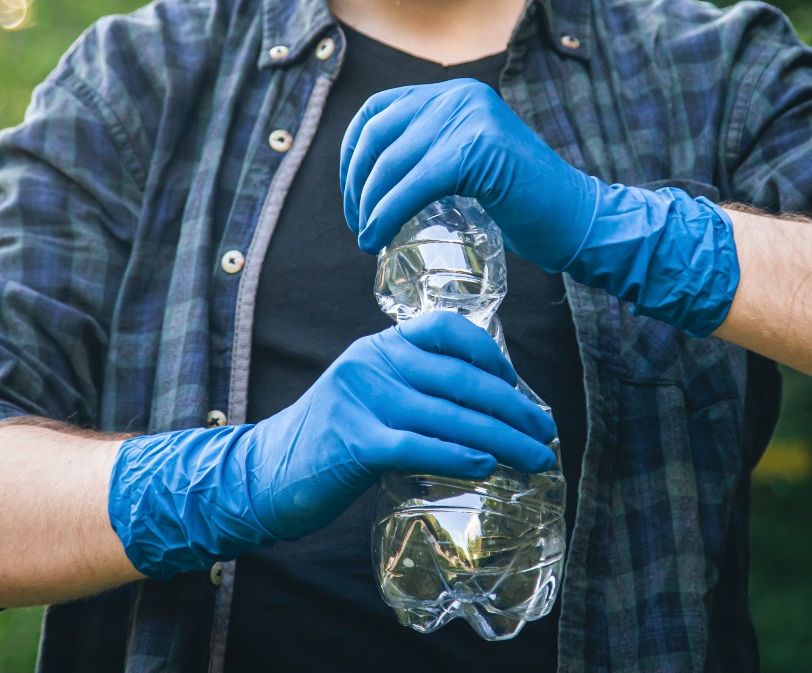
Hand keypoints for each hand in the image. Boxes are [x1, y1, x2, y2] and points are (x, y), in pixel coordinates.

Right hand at [108, 312, 556, 578]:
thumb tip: (492, 409)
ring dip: (502, 439)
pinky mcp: (353, 442)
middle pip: (461, 379)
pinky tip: (485, 467)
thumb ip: (418, 390)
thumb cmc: (333, 440)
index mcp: (380, 346)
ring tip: (534, 458)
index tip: (520, 386)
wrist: (265, 471)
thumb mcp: (373, 396)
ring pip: (449, 416)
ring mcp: (361, 400)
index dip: (492, 354)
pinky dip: (457, 456)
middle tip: (546, 433)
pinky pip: (418, 446)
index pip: (447, 330)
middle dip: (514, 408)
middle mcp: (372, 363)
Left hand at [339, 78, 739, 336]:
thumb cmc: (526, 206)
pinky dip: (388, 213)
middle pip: (380, 134)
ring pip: (393, 162)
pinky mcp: (478, 149)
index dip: (353, 152)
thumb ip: (433, 155)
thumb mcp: (472, 165)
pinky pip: (414, 183)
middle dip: (356, 182)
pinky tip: (379, 237)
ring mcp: (472, 119)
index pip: (381, 109)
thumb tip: (373, 178)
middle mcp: (462, 96)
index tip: (352, 195)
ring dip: (369, 204)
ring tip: (366, 237)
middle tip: (357, 222)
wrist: (578, 221)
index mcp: (458, 94)